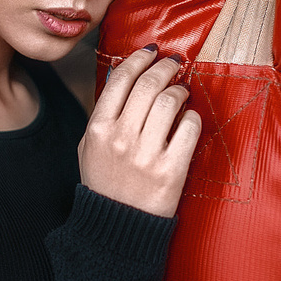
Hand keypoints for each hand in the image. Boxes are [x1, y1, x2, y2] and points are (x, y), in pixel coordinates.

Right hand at [79, 47, 200, 218]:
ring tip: (182, 91)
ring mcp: (146, 155)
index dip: (138, 59)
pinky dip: (192, 117)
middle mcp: (121, 138)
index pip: (120, 79)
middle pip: (148, 84)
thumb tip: (120, 77)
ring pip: (170, 101)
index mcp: (98, 129)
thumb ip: (102, 114)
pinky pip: (189, 128)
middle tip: (174, 63)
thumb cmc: (105, 184)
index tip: (151, 52)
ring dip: (180, 89)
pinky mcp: (171, 170)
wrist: (118, 228)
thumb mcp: (89, 148)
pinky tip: (188, 119)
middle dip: (165, 67)